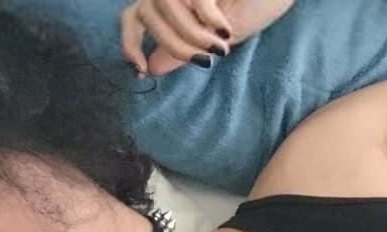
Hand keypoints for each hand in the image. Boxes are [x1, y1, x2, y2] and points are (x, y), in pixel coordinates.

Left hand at [121, 0, 294, 76]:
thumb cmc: (257, 4)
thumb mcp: (218, 38)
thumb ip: (186, 50)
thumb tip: (153, 66)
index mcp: (174, 3)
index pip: (132, 18)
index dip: (130, 43)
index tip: (142, 69)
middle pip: (146, 15)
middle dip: (174, 45)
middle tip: (205, 62)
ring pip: (162, 4)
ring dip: (190, 33)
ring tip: (220, 45)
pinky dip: (206, 17)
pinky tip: (223, 27)